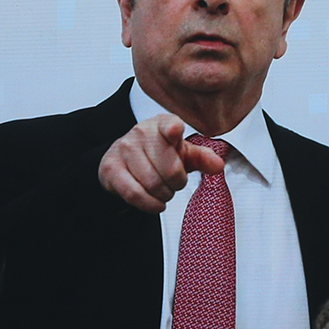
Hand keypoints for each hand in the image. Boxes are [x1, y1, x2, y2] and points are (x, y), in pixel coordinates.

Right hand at [98, 114, 224, 212]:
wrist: (126, 160)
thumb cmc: (159, 154)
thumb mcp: (183, 154)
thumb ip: (202, 158)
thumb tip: (218, 165)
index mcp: (163, 123)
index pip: (170, 124)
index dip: (173, 129)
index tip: (175, 133)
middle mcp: (141, 132)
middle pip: (169, 168)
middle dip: (177, 183)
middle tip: (175, 184)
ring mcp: (123, 148)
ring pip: (152, 183)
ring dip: (164, 195)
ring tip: (164, 191)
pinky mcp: (111, 167)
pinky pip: (134, 193)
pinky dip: (150, 204)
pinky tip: (156, 203)